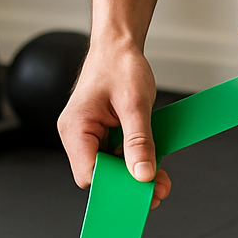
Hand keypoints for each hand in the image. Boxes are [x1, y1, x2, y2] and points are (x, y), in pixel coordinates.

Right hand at [57, 41, 171, 207]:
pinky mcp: (103, 133)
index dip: (115, 186)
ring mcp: (89, 135)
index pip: (89, 174)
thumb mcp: (135, 104)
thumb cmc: (120, 65)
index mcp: (75, 128)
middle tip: (159, 189)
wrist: (119, 44)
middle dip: (130, 182)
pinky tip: (154, 161)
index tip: (142, 192)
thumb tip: (142, 174)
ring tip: (162, 178)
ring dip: (136, 172)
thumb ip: (138, 141)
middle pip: (101, 175)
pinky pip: (117, 155)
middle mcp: (78, 135)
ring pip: (111, 167)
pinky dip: (135, 159)